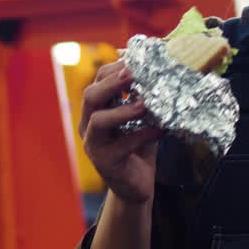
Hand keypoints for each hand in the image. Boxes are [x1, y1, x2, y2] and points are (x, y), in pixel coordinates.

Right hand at [79, 61, 163, 203]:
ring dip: (123, 110)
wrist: (135, 186)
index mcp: (94, 111)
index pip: (97, 82)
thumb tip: (159, 71)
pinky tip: (160, 130)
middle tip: (134, 74)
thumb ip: (142, 99)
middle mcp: (88, 125)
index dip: (114, 70)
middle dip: (112, 82)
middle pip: (90, 96)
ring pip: (98, 121)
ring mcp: (94, 145)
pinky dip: (142, 135)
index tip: (135, 62)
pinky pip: (122, 146)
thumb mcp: (138, 119)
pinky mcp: (105, 163)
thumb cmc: (137, 148)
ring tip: (145, 104)